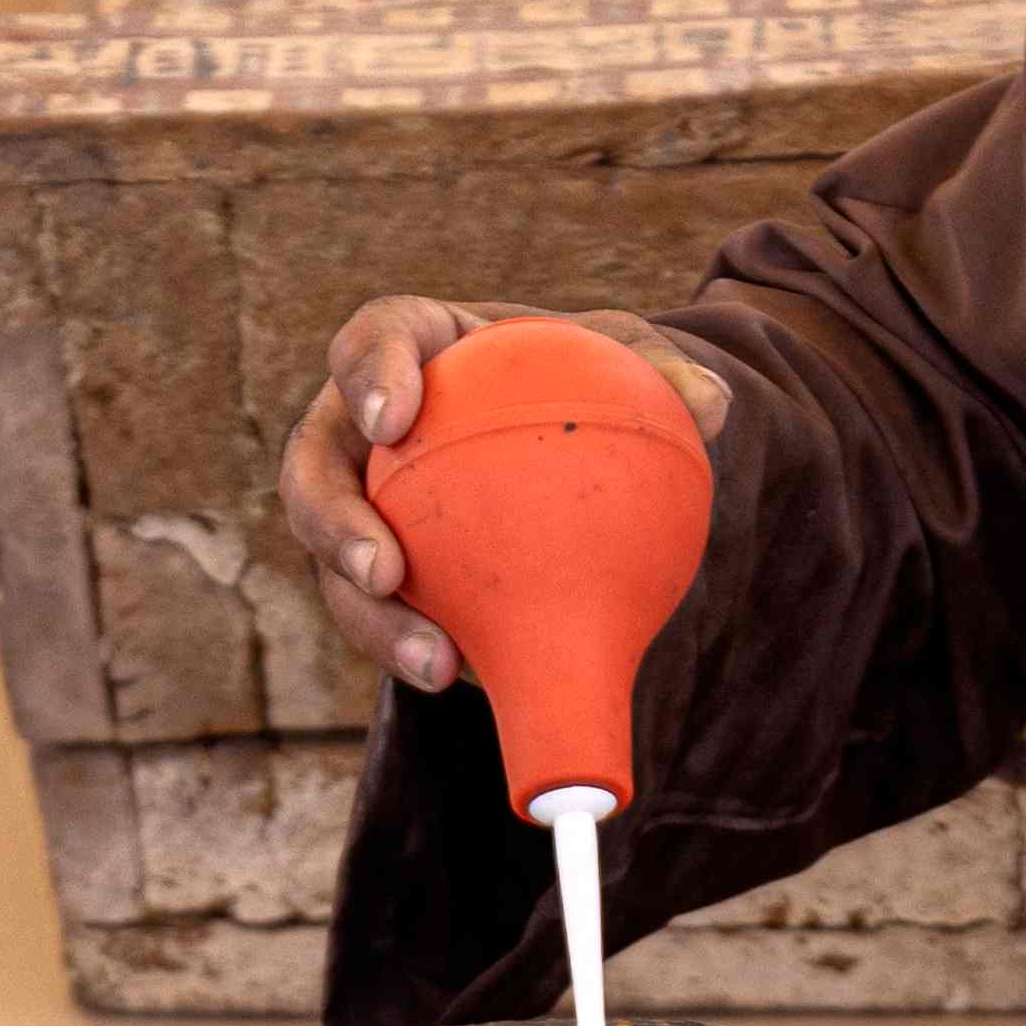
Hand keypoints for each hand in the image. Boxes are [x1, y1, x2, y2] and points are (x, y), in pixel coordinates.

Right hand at [280, 295, 728, 703]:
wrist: (565, 449)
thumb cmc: (581, 384)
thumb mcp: (621, 363)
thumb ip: (655, 372)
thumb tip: (711, 405)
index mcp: (411, 351)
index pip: (370, 342)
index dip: (368, 374)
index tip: (393, 418)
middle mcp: (361, 431)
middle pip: (314, 471)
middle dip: (333, 524)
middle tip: (381, 571)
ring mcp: (362, 508)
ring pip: (338, 568)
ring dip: (374, 623)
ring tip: (436, 664)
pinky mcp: (383, 579)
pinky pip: (392, 621)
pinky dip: (424, 651)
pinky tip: (478, 683)